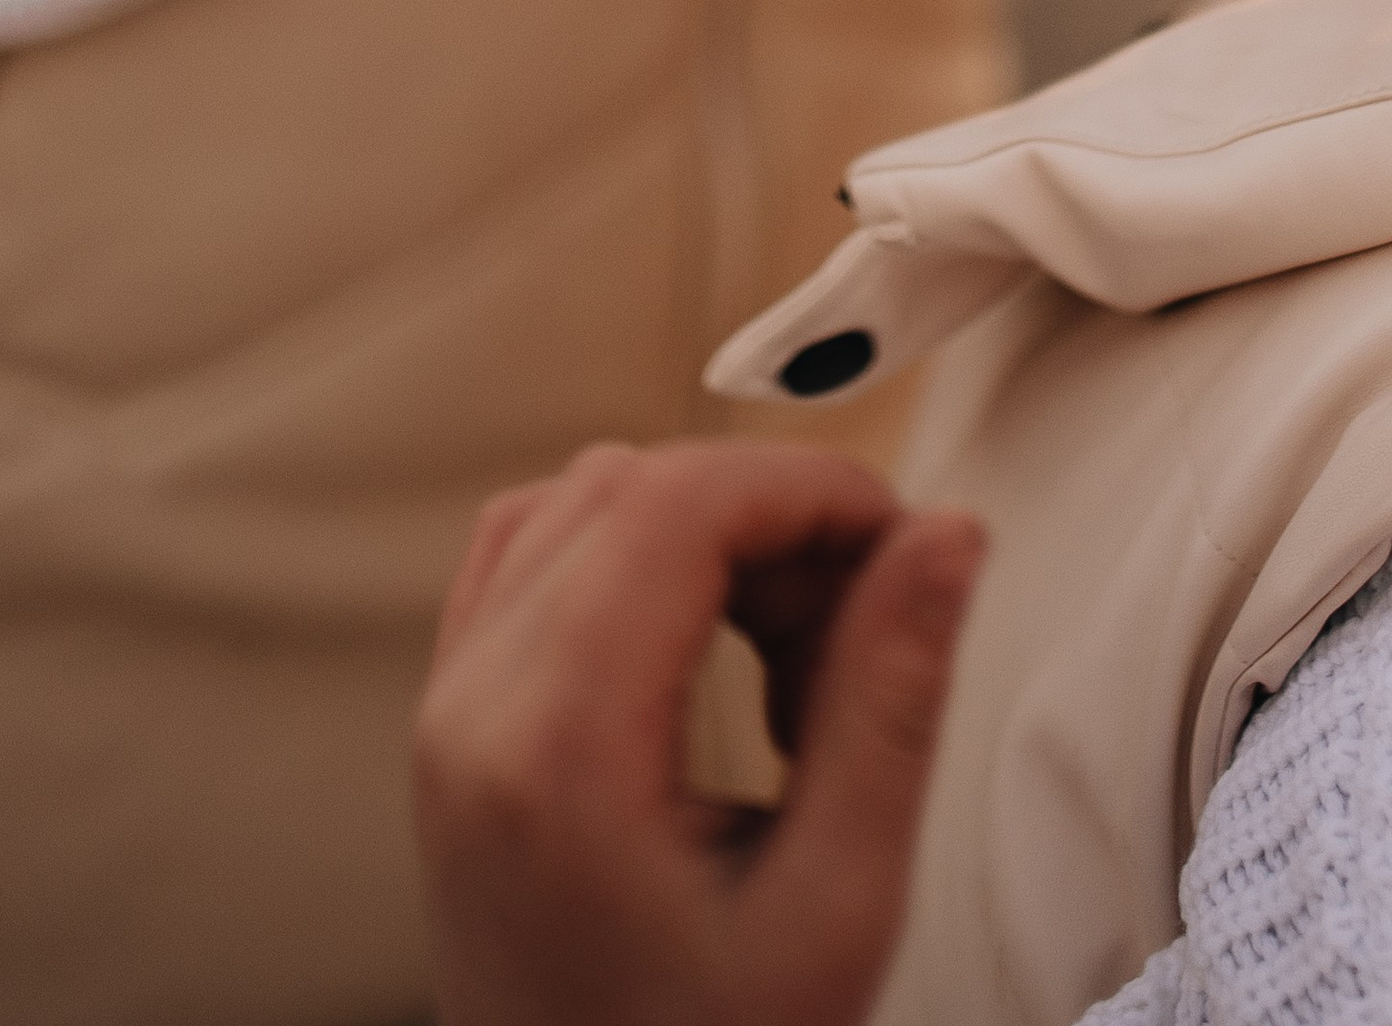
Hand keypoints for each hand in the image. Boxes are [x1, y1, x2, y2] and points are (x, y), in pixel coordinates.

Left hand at [414, 440, 984, 1025]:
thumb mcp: (834, 904)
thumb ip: (889, 702)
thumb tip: (944, 539)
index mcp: (556, 750)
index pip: (677, 502)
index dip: (809, 491)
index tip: (900, 540)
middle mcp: (474, 715)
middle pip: (631, 488)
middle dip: (770, 521)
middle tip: (861, 628)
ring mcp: (448, 720)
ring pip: (579, 504)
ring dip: (705, 536)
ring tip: (792, 662)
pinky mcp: (453, 732)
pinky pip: (530, 559)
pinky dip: (632, 561)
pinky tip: (709, 650)